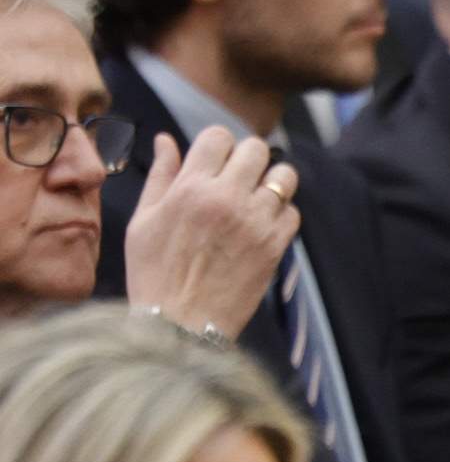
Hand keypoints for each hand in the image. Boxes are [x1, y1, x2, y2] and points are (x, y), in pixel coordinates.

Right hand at [124, 128, 299, 339]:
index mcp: (191, 187)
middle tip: (238, 177)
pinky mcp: (275, 247)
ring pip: (284, 177)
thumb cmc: (155, 273)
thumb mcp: (144, 219)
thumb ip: (162, 175)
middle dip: (247, 158)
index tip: (215, 161)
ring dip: (272, 181)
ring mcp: (256, 222)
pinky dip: (282, 214)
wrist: (180, 325)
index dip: (218, 145)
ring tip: (256, 197)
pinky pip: (293, 213)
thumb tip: (165, 139)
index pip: (219, 137)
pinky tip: (263, 225)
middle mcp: (227, 198)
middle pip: (256, 150)